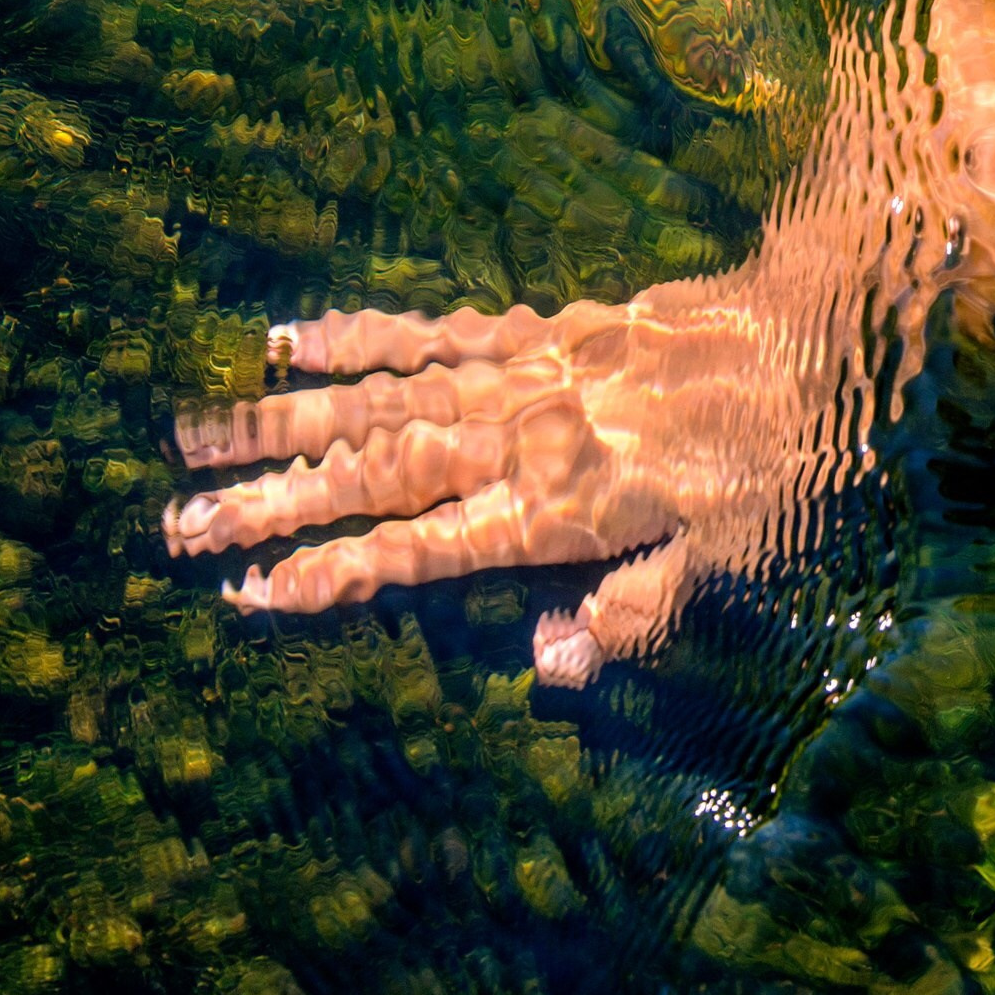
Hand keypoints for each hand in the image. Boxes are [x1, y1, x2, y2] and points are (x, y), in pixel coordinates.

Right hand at [165, 279, 797, 685]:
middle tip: (179, 527)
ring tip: (195, 436)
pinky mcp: (542, 328)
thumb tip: (543, 666)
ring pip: (383, 400)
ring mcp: (525, 376)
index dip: (339, 571)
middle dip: (275, 503)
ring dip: (285, 420)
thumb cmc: (782, 460)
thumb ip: (633, 609)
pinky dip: (363, 334)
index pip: (427, 548)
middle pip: (376, 474)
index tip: (255, 591)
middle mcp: (524, 439)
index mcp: (560, 507)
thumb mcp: (729, 557)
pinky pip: (437, 331)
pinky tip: (293, 337)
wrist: (816, 331)